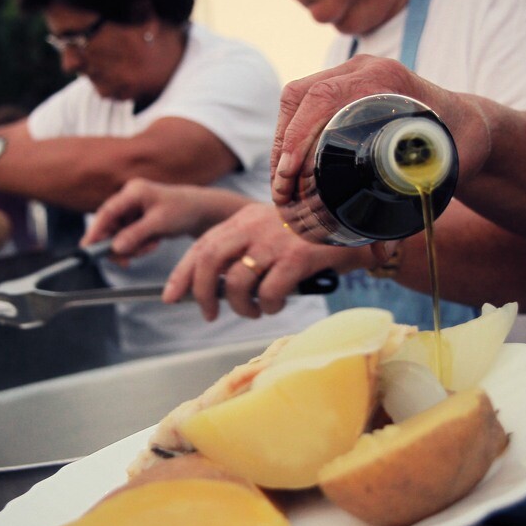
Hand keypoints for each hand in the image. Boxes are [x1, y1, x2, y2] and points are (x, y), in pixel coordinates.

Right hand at [84, 179, 253, 260]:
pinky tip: (152, 242)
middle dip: (119, 245)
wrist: (200, 211)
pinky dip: (138, 245)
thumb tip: (116, 247)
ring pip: (118, 235)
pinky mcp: (136, 219)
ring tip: (150, 245)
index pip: (107, 212)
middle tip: (129, 259)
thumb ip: (136, 234)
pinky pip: (128, 237)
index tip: (88, 248)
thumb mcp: (160, 223)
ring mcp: (132, 208)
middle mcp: (130, 198)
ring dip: (132, 247)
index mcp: (134, 191)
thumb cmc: (183, 210)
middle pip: (110, 226)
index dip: (95, 231)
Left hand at [164, 204, 367, 319]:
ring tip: (254, 310)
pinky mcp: (298, 257)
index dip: (182, 273)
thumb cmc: (313, 229)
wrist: (353, 211)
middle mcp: (254, 226)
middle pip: (209, 261)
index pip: (202, 245)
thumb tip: (216, 287)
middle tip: (209, 314)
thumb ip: (247, 249)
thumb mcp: (273, 230)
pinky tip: (276, 304)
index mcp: (244, 219)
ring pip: (238, 282)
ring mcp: (275, 241)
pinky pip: (271, 291)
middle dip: (201, 293)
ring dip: (241, 306)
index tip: (172, 296)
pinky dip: (270, 305)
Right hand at [272, 56, 487, 205]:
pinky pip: (304, 103)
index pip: (326, 97)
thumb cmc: (461, 144)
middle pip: (301, 96)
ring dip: (282, 141)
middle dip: (283, 145)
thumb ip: (416, 211)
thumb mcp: (444, 173)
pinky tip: (289, 167)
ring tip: (282, 185)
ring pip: (297, 99)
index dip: (298, 133)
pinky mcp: (342, 87)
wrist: (468, 123)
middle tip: (282, 191)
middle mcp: (363, 70)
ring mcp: (350, 75)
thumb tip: (381, 253)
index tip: (289, 173)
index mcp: (385, 79)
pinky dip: (290, 134)